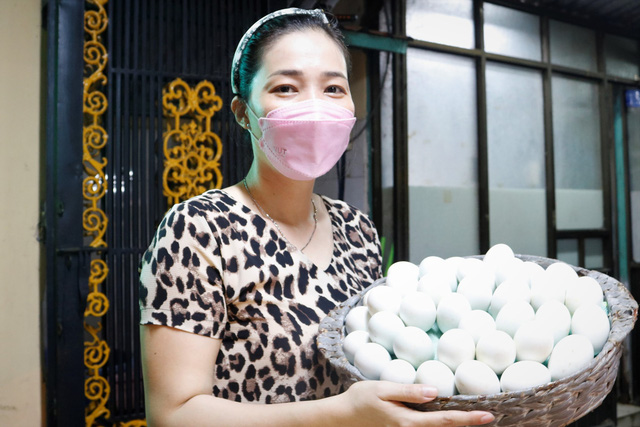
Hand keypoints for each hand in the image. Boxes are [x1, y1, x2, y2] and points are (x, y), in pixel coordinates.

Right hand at [340, 381, 494, 426]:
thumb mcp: (382, 389)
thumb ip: (408, 391)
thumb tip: (434, 392)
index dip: (468, 419)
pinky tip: (451, 421)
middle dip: (468, 426)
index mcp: (408, 422)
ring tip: (477, 419)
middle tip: (492, 418)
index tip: (488, 415)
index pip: (445, 421)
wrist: (342, 418)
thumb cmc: (361, 399)